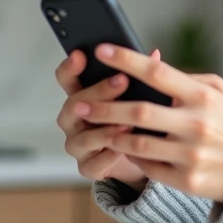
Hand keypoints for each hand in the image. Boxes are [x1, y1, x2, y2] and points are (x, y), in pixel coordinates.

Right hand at [55, 49, 162, 189]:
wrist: (141, 156)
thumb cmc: (135, 119)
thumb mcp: (137, 95)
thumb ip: (140, 76)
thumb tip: (155, 55)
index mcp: (82, 96)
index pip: (67, 79)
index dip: (70, 67)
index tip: (80, 54)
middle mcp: (74, 120)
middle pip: (74, 104)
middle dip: (98, 92)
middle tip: (122, 81)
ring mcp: (78, 145)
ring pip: (82, 137)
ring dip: (104, 128)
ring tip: (127, 121)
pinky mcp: (87, 168)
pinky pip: (93, 163)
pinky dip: (109, 156)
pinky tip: (124, 149)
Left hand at [72, 44, 222, 203]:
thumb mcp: (221, 92)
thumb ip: (187, 79)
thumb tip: (150, 68)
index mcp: (204, 97)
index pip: (157, 73)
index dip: (127, 60)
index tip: (101, 50)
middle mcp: (198, 124)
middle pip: (138, 111)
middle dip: (102, 106)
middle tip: (77, 103)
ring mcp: (192, 155)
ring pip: (137, 143)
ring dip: (111, 134)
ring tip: (95, 128)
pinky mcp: (188, 181)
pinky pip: (149, 168)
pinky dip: (133, 157)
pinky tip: (124, 149)